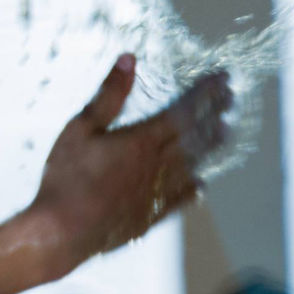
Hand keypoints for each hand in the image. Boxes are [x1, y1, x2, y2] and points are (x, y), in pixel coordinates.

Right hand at [32, 54, 231, 273]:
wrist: (62, 232)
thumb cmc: (65, 178)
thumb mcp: (79, 128)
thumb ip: (108, 95)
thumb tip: (129, 60)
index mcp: (141, 142)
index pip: (182, 112)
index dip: (205, 94)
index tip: (222, 79)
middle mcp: (156, 167)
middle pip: (194, 136)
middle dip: (214, 113)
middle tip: (231, 97)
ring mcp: (156, 194)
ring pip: (192, 165)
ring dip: (210, 146)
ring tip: (225, 132)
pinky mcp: (149, 216)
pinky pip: (180, 199)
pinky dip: (193, 188)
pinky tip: (200, 184)